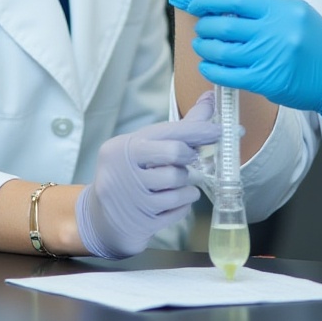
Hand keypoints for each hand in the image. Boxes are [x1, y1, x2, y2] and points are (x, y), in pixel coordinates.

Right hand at [76, 91, 219, 257]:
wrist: (103, 218)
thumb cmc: (130, 173)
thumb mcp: (143, 146)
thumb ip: (178, 128)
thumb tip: (209, 100)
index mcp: (125, 146)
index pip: (168, 132)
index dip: (198, 130)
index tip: (218, 130)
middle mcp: (125, 170)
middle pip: (174, 155)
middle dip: (188, 158)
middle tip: (188, 161)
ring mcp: (134, 197)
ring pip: (179, 184)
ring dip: (188, 184)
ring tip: (180, 182)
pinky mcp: (144, 220)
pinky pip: (179, 209)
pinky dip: (184, 203)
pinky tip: (177, 199)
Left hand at [188, 0, 321, 121]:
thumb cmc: (317, 43)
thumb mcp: (296, 13)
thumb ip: (264, 6)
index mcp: (282, 10)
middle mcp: (275, 32)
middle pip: (224, 25)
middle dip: (204, 24)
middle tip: (200, 26)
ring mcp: (270, 58)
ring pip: (222, 50)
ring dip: (204, 46)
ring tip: (201, 44)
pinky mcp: (266, 82)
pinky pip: (228, 75)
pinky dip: (211, 69)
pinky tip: (207, 65)